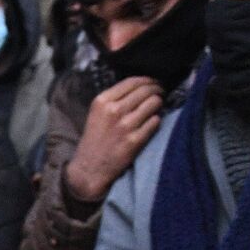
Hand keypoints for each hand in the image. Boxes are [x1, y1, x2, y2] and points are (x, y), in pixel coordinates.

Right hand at [65, 76, 163, 203]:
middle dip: (157, 90)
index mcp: (102, 101)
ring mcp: (125, 125)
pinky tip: (150, 125)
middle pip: (146, 90)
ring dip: (158, 105)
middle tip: (160, 94)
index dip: (148, 80)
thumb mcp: (96, 113)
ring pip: (154, 103)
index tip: (153, 83)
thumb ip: (114, 98)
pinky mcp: (135, 140)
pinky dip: (156, 121)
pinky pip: (156, 121)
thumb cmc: (95, 140)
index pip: (133, 81)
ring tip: (155, 110)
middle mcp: (113, 110)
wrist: (89, 169)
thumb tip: (142, 86)